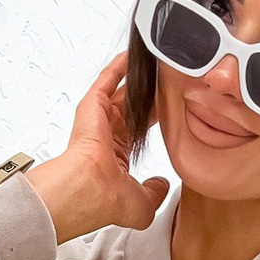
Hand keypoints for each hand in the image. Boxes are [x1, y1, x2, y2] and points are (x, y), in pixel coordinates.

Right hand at [27, 50, 169, 242]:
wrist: (87, 189)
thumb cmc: (105, 199)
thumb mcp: (143, 205)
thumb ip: (155, 193)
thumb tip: (162, 184)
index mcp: (114, 157)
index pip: (137, 130)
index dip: (156, 119)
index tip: (172, 108)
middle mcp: (106, 136)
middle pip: (132, 107)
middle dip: (150, 94)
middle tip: (169, 80)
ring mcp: (99, 119)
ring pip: (122, 91)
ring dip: (138, 78)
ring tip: (157, 62)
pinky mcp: (93, 105)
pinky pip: (108, 79)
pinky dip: (119, 67)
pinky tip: (133, 54)